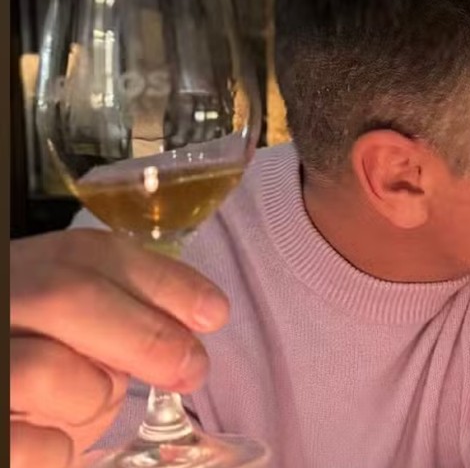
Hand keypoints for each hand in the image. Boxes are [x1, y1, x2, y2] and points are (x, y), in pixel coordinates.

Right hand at [10, 229, 228, 467]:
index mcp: (23, 271)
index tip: (213, 315)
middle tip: (190, 372)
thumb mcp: (76, 328)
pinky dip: (59, 449)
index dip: (165, 282)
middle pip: (68, 295)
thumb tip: (200, 325)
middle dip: (148, 337)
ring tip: (83, 407)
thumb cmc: (35, 368)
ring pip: (47, 368)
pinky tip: (56, 443)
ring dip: (93, 396)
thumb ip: (124, 314)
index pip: (92, 253)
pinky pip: (31, 443)